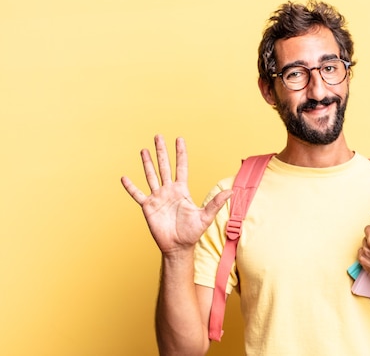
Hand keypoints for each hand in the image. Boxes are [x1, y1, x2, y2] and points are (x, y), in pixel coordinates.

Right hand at [121, 135, 230, 254]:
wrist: (178, 247)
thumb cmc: (192, 233)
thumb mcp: (205, 216)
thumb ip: (216, 203)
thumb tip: (231, 192)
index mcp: (182, 190)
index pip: (181, 167)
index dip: (180, 153)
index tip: (179, 139)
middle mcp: (169, 190)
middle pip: (164, 166)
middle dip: (161, 151)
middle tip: (158, 136)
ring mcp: (158, 197)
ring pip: (151, 176)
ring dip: (147, 163)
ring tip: (143, 150)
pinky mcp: (148, 207)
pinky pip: (137, 195)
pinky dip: (131, 187)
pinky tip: (124, 177)